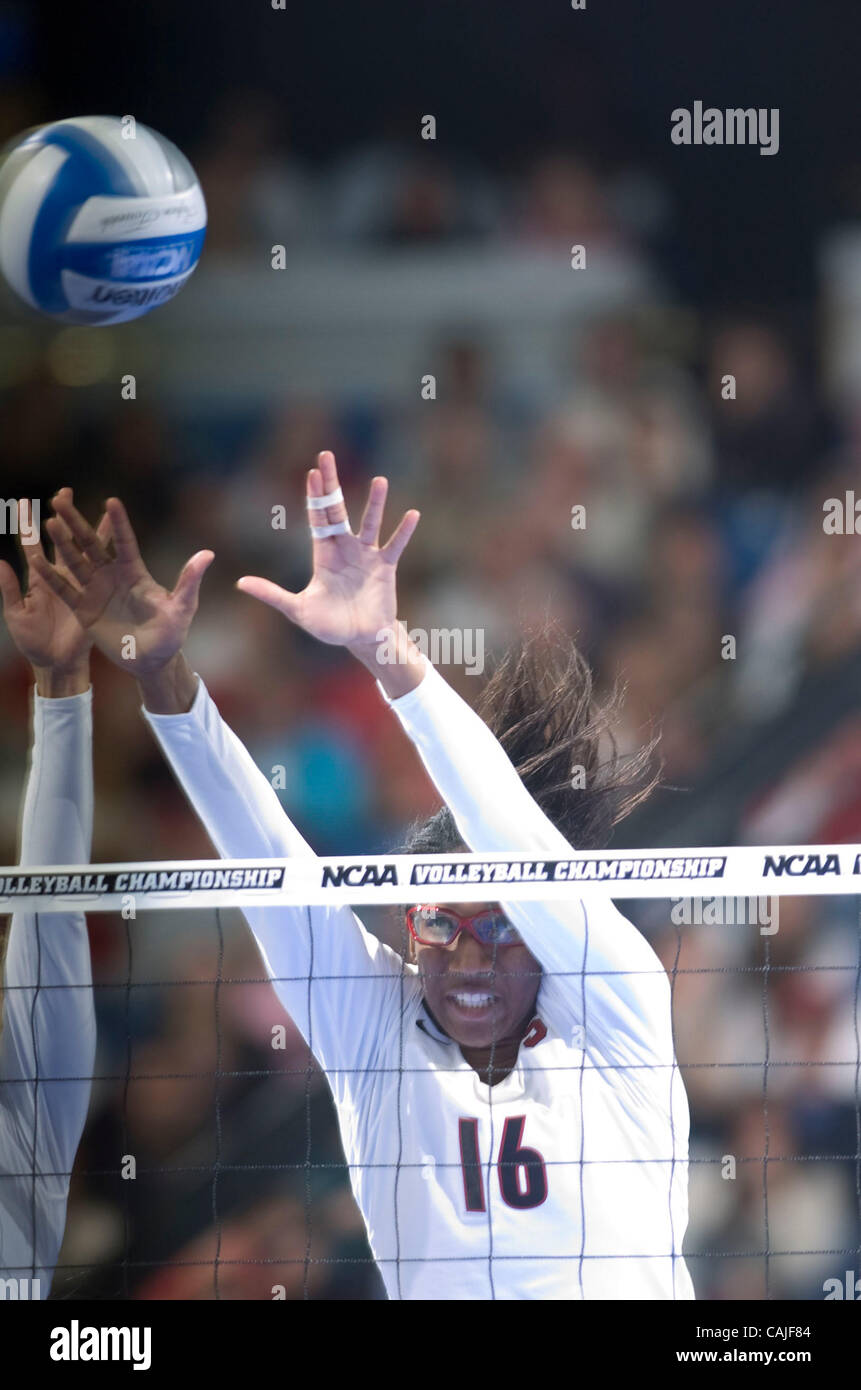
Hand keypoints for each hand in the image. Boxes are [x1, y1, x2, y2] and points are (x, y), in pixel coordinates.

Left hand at [0, 498, 94, 687]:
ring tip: (97, 507)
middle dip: (63, 516)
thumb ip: (8, 589)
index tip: (25, 502)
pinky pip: (104, 572)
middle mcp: (62, 577)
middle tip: (64, 492)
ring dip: (91, 529)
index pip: (32, 546)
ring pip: (87, 550)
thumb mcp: (17, 616)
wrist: (58, 664)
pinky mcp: (97, 596)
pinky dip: (111, 554)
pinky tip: (116, 537)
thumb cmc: (35, 643)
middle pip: (63, 540)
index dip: (28, 525)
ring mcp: (81, 585)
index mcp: (40, 580)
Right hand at [29, 489, 213, 676]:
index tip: (111, 501)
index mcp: (135, 572)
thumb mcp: (182, 607)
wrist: (151, 661)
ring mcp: (97, 590)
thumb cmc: (171, 633)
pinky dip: (51, 576)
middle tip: (61, 499)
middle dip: (77, 522)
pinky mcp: (84, 608)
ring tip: (48, 522)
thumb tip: (208, 554)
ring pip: (75, 562)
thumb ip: (189, 581)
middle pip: (92, 544)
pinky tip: (36, 560)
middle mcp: (113, 575)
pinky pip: (65, 590)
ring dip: (62, 543)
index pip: (124, 541)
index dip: (118, 523)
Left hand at [236, 450, 419, 651]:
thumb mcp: (297, 609)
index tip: (312, 473)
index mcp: (323, 555)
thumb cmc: (329, 625)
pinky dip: (404, 531)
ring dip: (375, 503)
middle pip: (337, 510)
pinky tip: (412, 514)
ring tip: (379, 480)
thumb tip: (240, 583)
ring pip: (370, 523)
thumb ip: (272, 594)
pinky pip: (395, 545)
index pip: (317, 519)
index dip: (314, 497)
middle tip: (326, 456)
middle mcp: (345, 549)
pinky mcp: (385, 567)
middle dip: (332, 485)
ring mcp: (366, 556)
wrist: (360, 639)